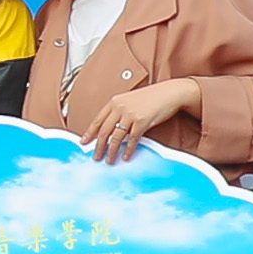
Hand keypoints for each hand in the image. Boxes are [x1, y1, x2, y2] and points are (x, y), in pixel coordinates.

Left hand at [82, 78, 200, 163]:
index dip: (89, 133)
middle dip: (98, 146)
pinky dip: (128, 150)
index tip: (83, 142)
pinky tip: (126, 157)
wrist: (169, 93)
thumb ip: (119, 111)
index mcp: (114, 102)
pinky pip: (132, 139)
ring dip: (111, 151)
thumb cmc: (151, 97)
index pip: (97, 120)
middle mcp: (119, 107)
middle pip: (104, 131)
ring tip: (109, 160)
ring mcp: (130, 114)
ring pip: (116, 137)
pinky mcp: (142, 121)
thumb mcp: (129, 100)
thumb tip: (111, 128)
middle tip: (95, 157)